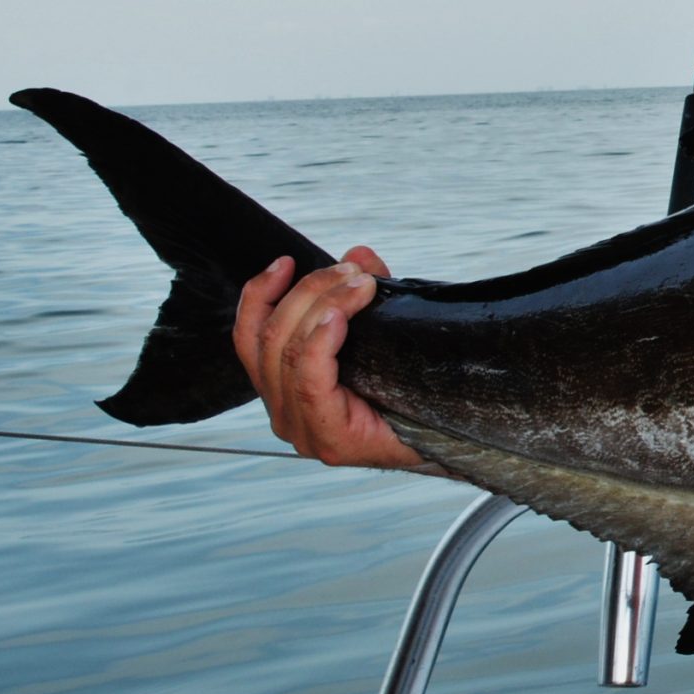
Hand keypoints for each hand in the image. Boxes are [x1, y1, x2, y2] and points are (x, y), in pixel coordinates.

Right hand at [233, 249, 425, 469]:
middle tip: (353, 272)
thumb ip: (361, 297)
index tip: (286, 262)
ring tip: (360, 284)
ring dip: (324, 306)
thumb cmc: (406, 390)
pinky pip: (310, 381)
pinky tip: (339, 317)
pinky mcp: (327, 438)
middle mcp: (282, 412)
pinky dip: (320, 342)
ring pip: (290, 352)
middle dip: (311, 292)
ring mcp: (301, 429)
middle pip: (272, 337)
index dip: (259, 295)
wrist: (444, 439)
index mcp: (282, 389)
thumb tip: (358, 254)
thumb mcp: (378, 334)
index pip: (249, 338)